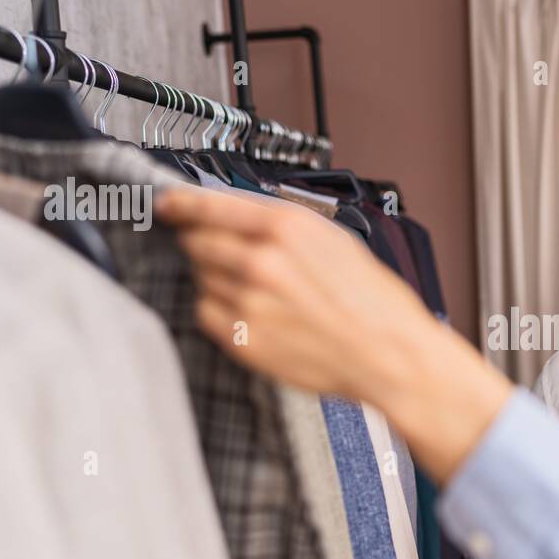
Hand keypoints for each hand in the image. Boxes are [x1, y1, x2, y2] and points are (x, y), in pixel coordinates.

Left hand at [158, 186, 427, 398]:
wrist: (390, 354)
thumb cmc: (373, 302)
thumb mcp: (334, 240)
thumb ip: (281, 225)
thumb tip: (236, 215)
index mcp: (285, 228)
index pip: (206, 206)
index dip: (179, 204)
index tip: (168, 205)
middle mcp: (261, 262)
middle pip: (196, 242)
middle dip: (203, 243)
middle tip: (226, 253)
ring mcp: (249, 303)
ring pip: (201, 278)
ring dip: (218, 279)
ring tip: (260, 291)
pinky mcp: (244, 340)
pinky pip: (207, 314)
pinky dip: (220, 310)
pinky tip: (255, 313)